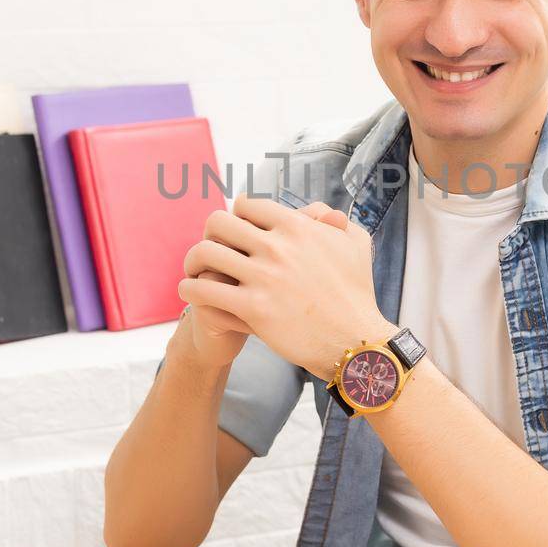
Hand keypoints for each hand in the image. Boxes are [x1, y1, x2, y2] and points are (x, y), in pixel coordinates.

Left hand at [178, 193, 393, 379]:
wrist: (356, 341)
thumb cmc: (357, 294)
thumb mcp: (356, 245)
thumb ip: (335, 222)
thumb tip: (321, 211)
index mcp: (297, 226)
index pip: (246, 205)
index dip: (236, 216)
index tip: (233, 232)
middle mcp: (277, 246)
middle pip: (218, 223)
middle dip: (210, 235)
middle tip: (210, 251)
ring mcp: (264, 277)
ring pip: (204, 254)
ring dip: (193, 261)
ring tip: (194, 272)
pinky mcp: (253, 308)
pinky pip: (203, 290)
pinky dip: (190, 289)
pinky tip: (191, 293)